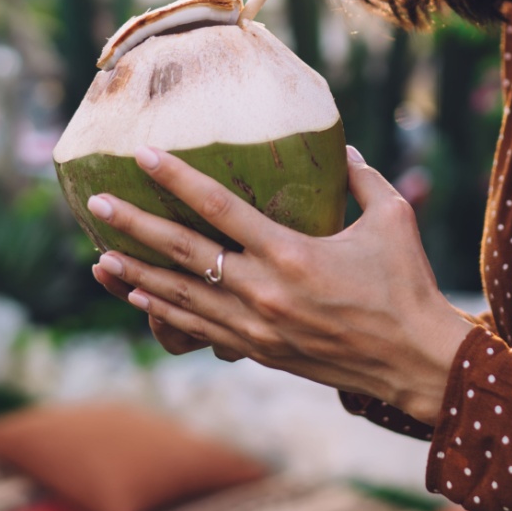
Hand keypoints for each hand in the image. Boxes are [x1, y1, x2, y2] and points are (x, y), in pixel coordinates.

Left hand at [88, 144, 471, 423]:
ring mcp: (256, 328)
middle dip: (136, 226)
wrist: (413, 360)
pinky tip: (143, 299)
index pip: (220, 208)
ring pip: (181, 297)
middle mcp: (263, 292)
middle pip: (184, 254)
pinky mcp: (260, 351)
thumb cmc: (407, 286)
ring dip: (137, 276)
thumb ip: (363, 179)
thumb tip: (342, 150)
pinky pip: (200, 330)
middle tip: (98, 203)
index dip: (178, 180)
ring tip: (100, 257)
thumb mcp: (393, 219)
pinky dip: (166, 312)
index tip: (143, 156)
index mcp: (292, 254)